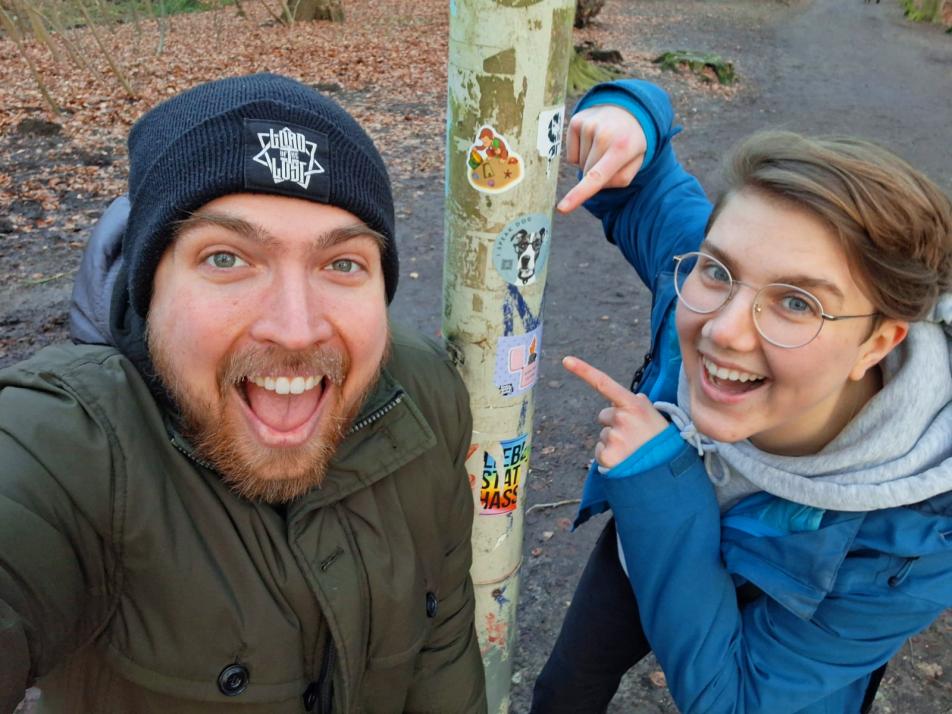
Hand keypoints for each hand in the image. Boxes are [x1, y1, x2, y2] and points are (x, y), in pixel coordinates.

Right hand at [557, 105, 647, 213]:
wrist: (629, 109)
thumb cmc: (631, 143)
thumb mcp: (636, 162)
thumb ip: (619, 180)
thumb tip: (592, 182)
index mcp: (622, 148)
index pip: (596, 177)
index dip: (579, 194)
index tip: (562, 208)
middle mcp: (603, 135)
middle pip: (586, 174)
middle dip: (595, 173)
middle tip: (610, 157)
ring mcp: (588, 125)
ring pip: (578, 164)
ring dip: (589, 160)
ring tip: (604, 144)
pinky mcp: (576, 121)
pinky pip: (571, 155)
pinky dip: (580, 152)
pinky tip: (593, 139)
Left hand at [563, 355, 667, 470]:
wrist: (667, 468)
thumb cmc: (660, 439)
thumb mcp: (654, 415)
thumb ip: (639, 404)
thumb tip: (633, 398)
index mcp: (633, 404)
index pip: (604, 383)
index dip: (583, 370)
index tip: (566, 360)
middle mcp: (621, 418)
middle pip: (604, 415)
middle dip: (615, 424)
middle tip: (635, 435)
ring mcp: (613, 437)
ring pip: (603, 435)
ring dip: (615, 441)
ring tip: (634, 449)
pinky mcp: (606, 456)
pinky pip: (599, 450)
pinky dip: (609, 455)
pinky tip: (625, 459)